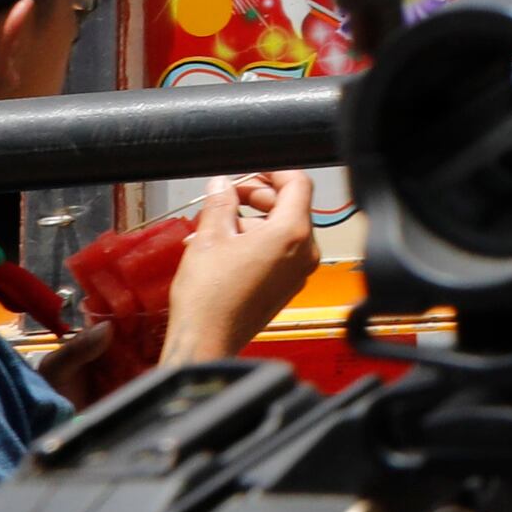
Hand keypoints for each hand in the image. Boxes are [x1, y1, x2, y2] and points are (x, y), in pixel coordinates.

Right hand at [165, 174, 318, 361]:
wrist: (206, 341)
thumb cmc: (208, 295)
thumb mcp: (209, 237)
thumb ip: (220, 202)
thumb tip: (222, 183)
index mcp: (292, 233)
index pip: (298, 184)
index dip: (273, 172)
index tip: (252, 170)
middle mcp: (305, 252)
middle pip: (290, 207)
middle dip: (257, 197)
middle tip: (227, 196)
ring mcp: (299, 272)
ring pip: (281, 231)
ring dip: (251, 222)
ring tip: (214, 226)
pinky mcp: (287, 287)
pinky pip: (278, 253)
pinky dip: (256, 243)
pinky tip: (224, 247)